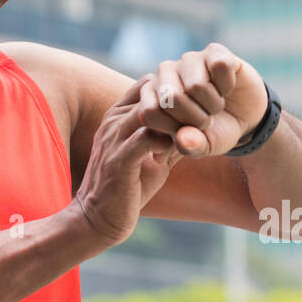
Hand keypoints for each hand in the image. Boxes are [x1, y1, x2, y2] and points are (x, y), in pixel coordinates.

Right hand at [71, 76, 185, 250]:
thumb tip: (194, 128)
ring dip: (178, 120)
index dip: (174, 90)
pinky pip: (148, 137)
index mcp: (118, 116)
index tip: (195, 108)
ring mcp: (113, 138)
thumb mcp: (151, 157)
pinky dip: (169, 140)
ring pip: (152, 110)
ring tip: (195, 133)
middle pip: (152, 89)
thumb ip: (168, 139)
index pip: (148, 83)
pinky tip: (177, 152)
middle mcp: (113, 120)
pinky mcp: (119, 159)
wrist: (99, 219)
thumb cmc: (127, 188)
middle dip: (181, 101)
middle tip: (202, 116)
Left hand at [137, 43, 267, 157]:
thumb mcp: (203, 146)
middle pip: (171, 98)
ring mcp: (188, 59)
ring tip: (216, 105)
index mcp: (152, 95)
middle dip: (196, 118)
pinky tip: (226, 87)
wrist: (243, 117)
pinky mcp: (213, 51)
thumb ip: (190, 146)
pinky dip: (228, 85)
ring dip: (214, 104)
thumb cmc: (215, 131)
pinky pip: (219, 67)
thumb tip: (182, 140)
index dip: (172, 129)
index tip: (187, 133)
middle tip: (206, 119)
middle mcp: (165, 72)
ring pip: (197, 85)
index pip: (149, 112)